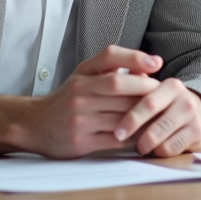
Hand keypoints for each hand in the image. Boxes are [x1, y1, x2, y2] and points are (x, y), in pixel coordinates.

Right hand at [27, 45, 164, 157]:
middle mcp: (79, 93)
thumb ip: (114, 66)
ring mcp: (79, 118)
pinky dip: (134, 136)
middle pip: (120, 87)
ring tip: (162, 115)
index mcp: (83, 74)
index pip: (110, 57)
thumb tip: (150, 64)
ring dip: (144, 116)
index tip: (157, 64)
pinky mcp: (80, 141)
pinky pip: (116, 139)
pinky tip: (145, 134)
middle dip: (146, 90)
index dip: (135, 58)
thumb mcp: (85, 74)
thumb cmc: (69, 98)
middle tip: (165, 94)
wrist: (35, 124)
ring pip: (120, 114)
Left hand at [113, 78, 200, 156]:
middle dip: (137, 133)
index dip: (131, 118)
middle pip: (156, 121)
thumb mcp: (155, 90)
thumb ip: (136, 83)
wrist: (200, 114)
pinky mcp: (199, 133)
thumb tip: (113, 80)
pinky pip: (172, 148)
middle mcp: (185, 100)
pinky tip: (155, 149)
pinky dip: (160, 151)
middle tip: (122, 140)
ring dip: (147, 145)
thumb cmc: (167, 104)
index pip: (148, 102)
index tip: (117, 132)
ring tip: (139, 146)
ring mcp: (194, 117)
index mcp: (172, 86)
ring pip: (163, 137)